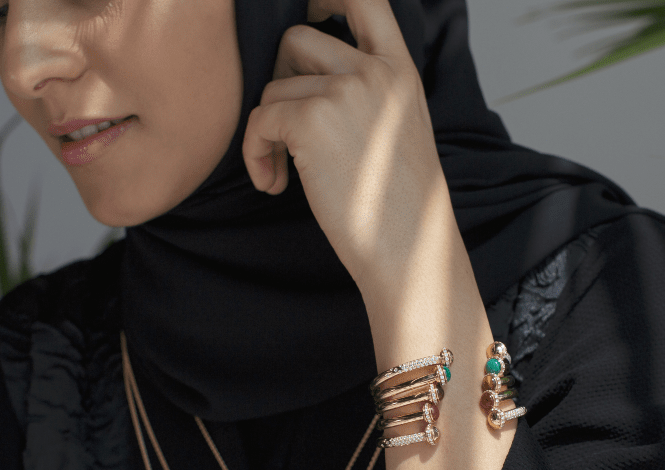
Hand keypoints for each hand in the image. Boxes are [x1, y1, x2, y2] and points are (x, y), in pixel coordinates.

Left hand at [243, 0, 459, 310]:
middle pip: (297, 38)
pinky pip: (260, 120)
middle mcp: (375, 71)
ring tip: (283, 172)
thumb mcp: (398, 130)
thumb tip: (302, 76)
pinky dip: (256, 153)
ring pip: (273, 87)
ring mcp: (345, 91)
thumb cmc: (400, 206)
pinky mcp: (313, 120)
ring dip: (267, 130)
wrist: (408, 250)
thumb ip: (367, 92)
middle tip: (284, 127)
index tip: (308, 9)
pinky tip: (274, 185)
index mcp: (401, 71)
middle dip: (278, 79)